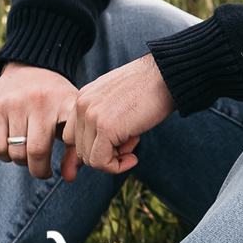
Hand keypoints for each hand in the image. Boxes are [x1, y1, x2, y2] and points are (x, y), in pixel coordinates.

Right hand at [0, 62, 77, 178]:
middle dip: (39, 169)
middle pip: (37, 152)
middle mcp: (42, 101)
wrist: (32, 67)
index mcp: (67, 103)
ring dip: (22, 162)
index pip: (72, 140)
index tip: (64, 167)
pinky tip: (13, 151)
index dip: (71, 159)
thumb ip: (75, 147)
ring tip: (29, 158)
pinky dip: (5, 157)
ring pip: (16, 151)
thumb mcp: (72, 115)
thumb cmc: (57, 100)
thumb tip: (69, 179)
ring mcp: (17, 103)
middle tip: (43, 172)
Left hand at [60, 53, 174, 181]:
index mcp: (84, 97)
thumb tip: (104, 145)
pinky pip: (100, 161)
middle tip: (130, 143)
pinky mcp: (105, 128)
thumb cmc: (151, 87)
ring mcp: (91, 116)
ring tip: (134, 145)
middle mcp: (82, 105)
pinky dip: (116, 167)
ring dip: (112, 159)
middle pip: (80, 147)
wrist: (166, 75)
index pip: (75, 133)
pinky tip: (133, 159)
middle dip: (105, 152)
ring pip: (88, 157)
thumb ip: (104, 115)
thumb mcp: (119, 99)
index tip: (121, 140)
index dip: (96, 143)